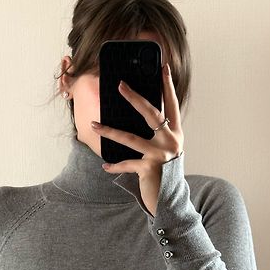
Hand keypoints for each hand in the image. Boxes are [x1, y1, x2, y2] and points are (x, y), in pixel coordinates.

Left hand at [92, 62, 183, 216]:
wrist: (171, 202)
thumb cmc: (165, 174)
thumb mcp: (165, 151)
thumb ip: (158, 134)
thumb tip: (140, 115)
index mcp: (176, 134)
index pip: (172, 105)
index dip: (168, 86)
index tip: (163, 68)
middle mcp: (171, 141)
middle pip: (152, 113)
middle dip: (134, 98)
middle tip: (120, 85)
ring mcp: (160, 155)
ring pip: (131, 137)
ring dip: (110, 131)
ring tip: (94, 125)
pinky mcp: (149, 169)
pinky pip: (127, 163)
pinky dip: (115, 166)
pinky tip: (105, 167)